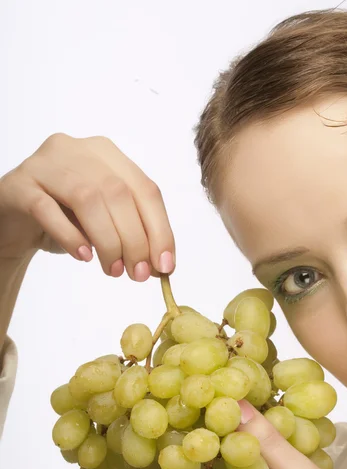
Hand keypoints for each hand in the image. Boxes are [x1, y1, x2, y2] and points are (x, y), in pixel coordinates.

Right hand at [0, 133, 174, 279]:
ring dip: (108, 241)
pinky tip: (83, 256)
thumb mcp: (107, 225)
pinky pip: (47, 209)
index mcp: (108, 155)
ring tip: (113, 270)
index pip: (146, 190)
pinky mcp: (19, 184)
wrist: (15, 222)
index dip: (160, 229)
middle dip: (135, 240)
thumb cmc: (67, 221)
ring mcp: (45, 164)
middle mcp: (78, 150)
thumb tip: (162, 265)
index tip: (166, 265)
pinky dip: (70, 236)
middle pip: (119, 194)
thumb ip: (134, 236)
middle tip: (139, 274)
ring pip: (87, 198)